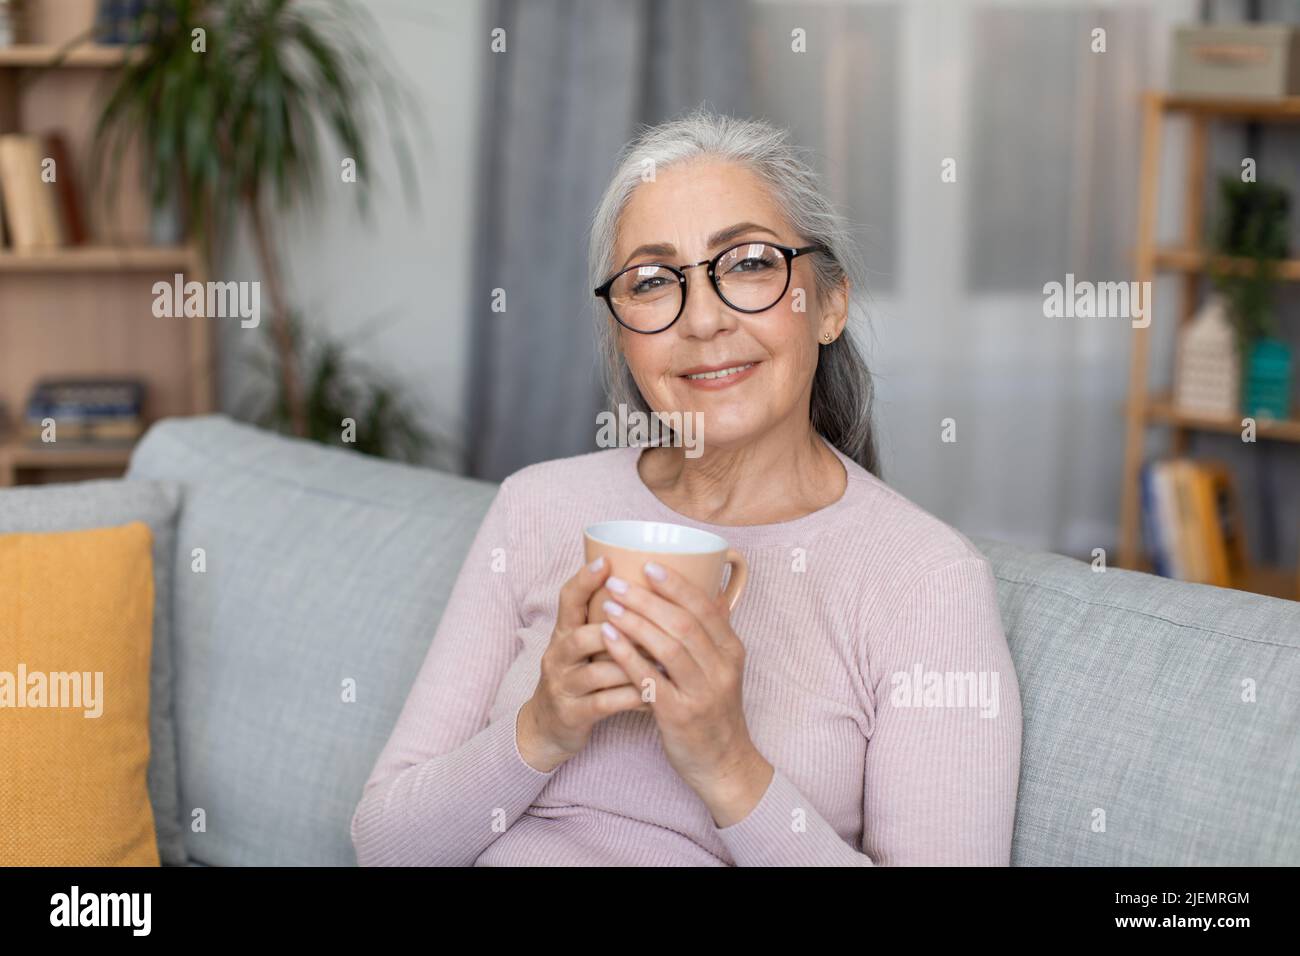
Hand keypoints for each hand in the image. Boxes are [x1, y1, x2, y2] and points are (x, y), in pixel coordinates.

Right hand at [518, 557, 644, 771]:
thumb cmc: (580, 677)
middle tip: (653, 624)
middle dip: (618, 629)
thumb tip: (651, 588)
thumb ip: (610, 621)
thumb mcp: (585, 647)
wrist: (549, 728)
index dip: (584, 579)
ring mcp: (563, 685)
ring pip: (598, 671)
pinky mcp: (572, 713)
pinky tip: (656, 696)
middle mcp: (558, 655)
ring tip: (665, 662)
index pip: (568, 599)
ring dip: (632, 665)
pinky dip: (633, 698)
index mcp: (563, 632)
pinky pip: (606, 703)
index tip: (607, 560)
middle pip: (581, 635)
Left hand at [596, 562, 772, 825]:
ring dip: (635, 623)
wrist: (724, 763)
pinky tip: (610, 639)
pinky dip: (628, 656)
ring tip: (609, 606)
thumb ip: (716, 633)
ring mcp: (701, 693)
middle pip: (683, 623)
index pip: (705, 608)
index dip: (676, 584)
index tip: (649, 565)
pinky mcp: (679, 716)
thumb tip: (713, 593)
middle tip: (618, 583)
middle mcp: (721, 669)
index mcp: (732, 651)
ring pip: (667, 648)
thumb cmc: (717, 711)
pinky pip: (650, 680)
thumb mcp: (726, 669)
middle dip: (647, 599)